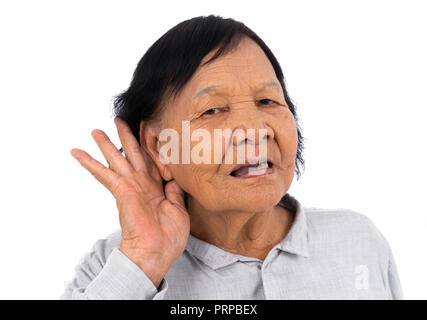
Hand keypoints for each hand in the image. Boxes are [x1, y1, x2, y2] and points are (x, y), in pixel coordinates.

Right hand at [70, 117, 189, 287]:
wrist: (156, 252)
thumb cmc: (169, 237)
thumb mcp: (179, 211)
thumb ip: (175, 193)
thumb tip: (174, 179)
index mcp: (156, 188)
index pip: (150, 162)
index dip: (148, 147)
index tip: (146, 132)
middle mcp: (141, 184)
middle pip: (132, 154)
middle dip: (125, 137)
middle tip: (118, 121)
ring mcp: (130, 186)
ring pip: (117, 159)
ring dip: (106, 144)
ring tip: (95, 130)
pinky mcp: (121, 191)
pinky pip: (103, 173)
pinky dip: (89, 162)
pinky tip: (77, 152)